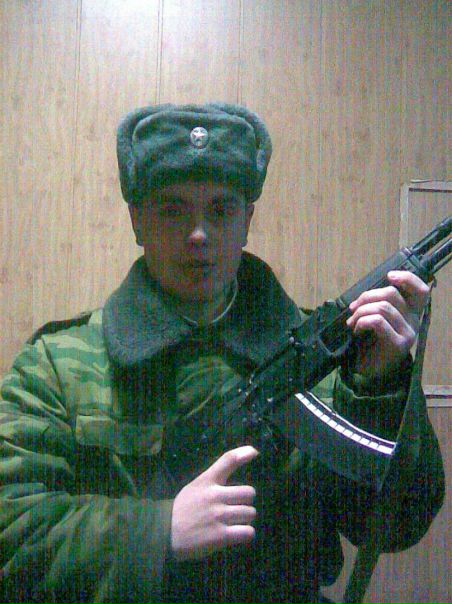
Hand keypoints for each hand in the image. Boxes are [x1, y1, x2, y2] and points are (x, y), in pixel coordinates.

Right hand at [170, 445, 258, 560]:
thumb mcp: (196, 485)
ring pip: (250, 513)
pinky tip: (237, 534)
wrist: (165, 533)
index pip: (228, 460)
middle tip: (236, 507)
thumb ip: (216, 475)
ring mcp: (218, 515)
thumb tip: (239, 463)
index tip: (255, 452)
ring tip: (234, 523)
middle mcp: (214, 495)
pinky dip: (246, 534)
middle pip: (249, 493)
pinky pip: (247, 532)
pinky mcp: (220, 536)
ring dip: (245, 519)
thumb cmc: (184, 507)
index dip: (243, 454)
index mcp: (207, 481)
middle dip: (246, 501)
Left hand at [346, 270, 429, 377]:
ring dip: (360, 311)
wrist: (370, 371)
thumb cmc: (371, 342)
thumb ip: (379, 304)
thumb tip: (367, 292)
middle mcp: (413, 322)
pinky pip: (377, 322)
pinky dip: (361, 321)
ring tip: (351, 322)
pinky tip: (356, 329)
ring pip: (382, 307)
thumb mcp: (378, 319)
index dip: (408, 278)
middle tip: (353, 308)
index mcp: (410, 312)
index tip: (389, 276)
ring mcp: (407, 333)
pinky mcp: (397, 344)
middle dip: (366, 296)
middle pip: (392, 294)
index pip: (420, 291)